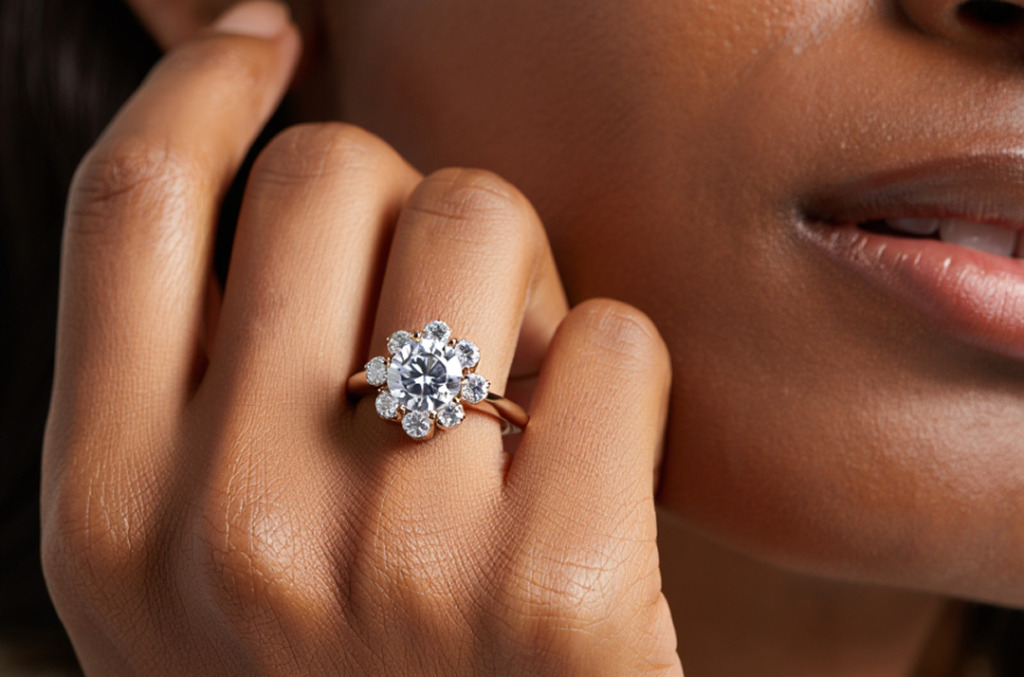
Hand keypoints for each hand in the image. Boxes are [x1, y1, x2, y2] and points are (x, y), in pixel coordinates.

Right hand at [40, 3, 680, 673]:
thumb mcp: (199, 556)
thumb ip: (207, 378)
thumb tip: (283, 158)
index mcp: (106, 512)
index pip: (135, 205)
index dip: (204, 81)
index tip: (270, 34)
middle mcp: (229, 527)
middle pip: (333, 179)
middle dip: (409, 197)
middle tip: (443, 300)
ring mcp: (394, 562)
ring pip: (483, 227)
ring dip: (520, 279)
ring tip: (512, 395)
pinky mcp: (559, 593)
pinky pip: (614, 342)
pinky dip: (617, 375)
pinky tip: (587, 471)